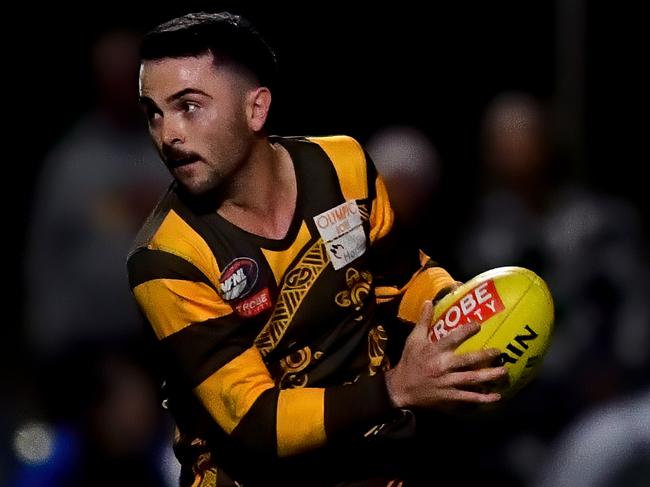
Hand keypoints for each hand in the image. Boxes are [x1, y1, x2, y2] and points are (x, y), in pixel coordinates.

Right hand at [385, 301, 505, 408]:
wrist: (401, 388)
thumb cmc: (410, 361)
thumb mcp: (413, 339)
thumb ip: (423, 320)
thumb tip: (429, 301)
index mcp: (435, 350)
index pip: (452, 339)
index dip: (466, 331)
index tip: (479, 325)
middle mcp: (443, 366)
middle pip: (467, 360)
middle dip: (485, 356)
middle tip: (499, 352)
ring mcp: (447, 382)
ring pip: (471, 379)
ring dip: (489, 376)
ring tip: (504, 371)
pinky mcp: (449, 396)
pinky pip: (468, 397)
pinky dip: (483, 398)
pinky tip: (496, 397)